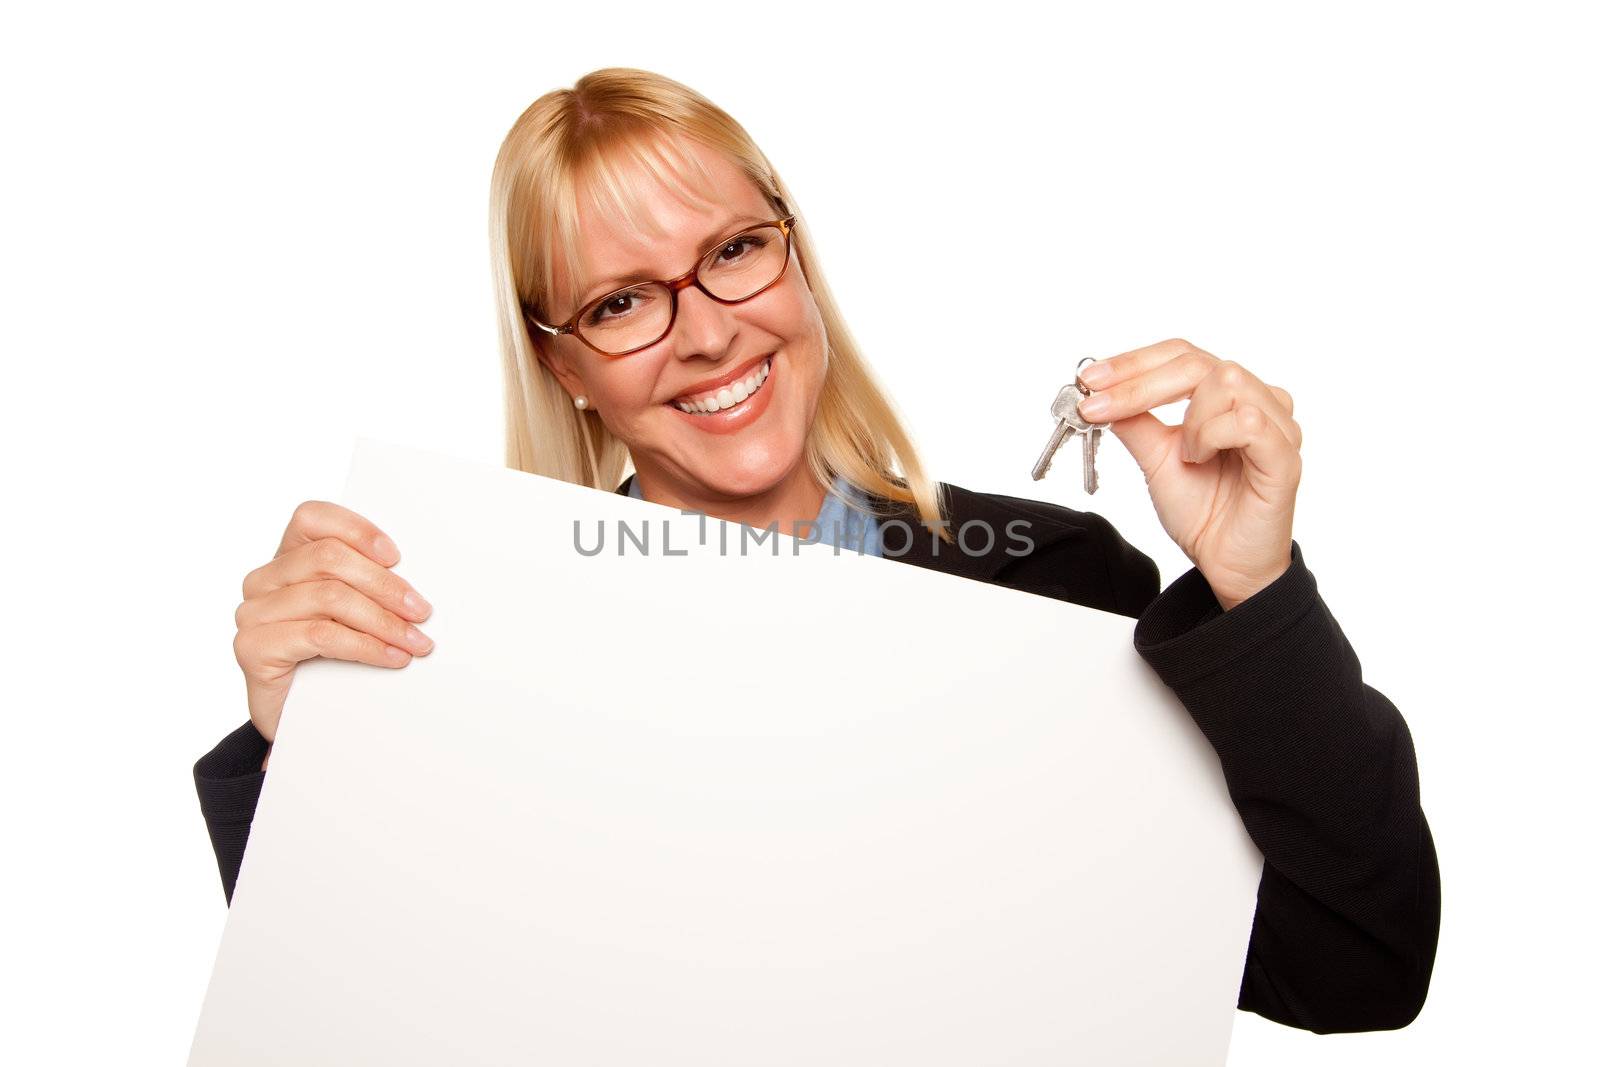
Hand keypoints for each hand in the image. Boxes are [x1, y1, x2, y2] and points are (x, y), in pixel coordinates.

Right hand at [233, 501, 434, 767]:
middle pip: (329, 558)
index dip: (356, 530)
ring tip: (416, 642)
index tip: (397, 557)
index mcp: (287, 558)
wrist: (301, 724)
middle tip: (422, 611)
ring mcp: (253, 613)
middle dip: (385, 585)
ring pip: (329, 597)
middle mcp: (263, 580)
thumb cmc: (331, 662)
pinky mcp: (252, 648)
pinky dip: (365, 646)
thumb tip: (414, 583)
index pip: (312, 518)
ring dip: (383, 621)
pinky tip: (393, 657)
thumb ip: (366, 587)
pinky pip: (320, 635)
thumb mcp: (351, 616)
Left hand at [1076, 339, 1301, 610]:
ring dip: (1189, 419)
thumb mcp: (1155, 459)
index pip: (1181, 356)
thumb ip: (1135, 422)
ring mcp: (1276, 425)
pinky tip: (1201, 459)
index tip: (1089, 379)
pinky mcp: (1284, 455)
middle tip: (1100, 405)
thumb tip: (1100, 393)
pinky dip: (1211, 436)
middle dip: (1139, 382)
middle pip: (1197, 361)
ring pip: (1225, 381)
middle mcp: (1256, 400)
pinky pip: (1248, 422)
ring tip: (1185, 455)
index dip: (1133, 362)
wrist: (1226, 562)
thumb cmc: (1203, 510)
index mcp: (1226, 396)